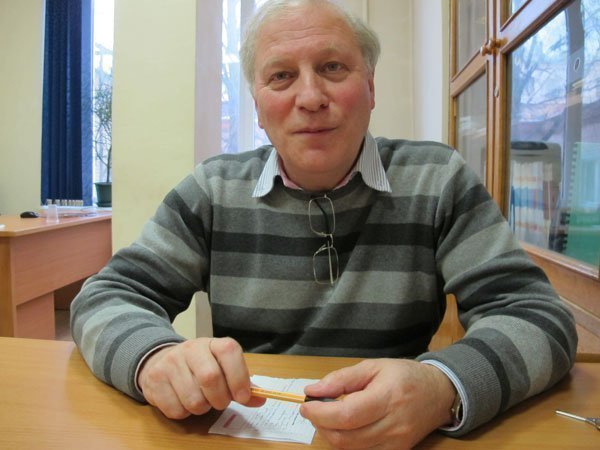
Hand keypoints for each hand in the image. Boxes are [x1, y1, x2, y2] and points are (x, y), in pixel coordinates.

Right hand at [137, 337, 265, 418]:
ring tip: (200, 399)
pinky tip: (183, 401)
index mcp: (212, 343)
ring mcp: (170, 363)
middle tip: (220, 402)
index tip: (243, 396)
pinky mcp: (154, 380)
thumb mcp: (221, 368)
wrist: (161, 361)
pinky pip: (176, 409)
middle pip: (210, 377)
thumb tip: (261, 398)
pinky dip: (184, 413)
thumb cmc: (198, 367)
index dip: (239, 376)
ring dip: (201, 408)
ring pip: (193, 399)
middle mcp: (190, 349)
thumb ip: (241, 384)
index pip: (229, 351)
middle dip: (220, 399)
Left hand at [299, 359, 454, 449]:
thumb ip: (341, 379)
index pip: (346, 415)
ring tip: (328, 417)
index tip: (306, 405)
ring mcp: (396, 444)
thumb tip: (313, 391)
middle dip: (321, 425)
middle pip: (346, 438)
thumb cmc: (405, 375)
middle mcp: (393, 425)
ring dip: (331, 435)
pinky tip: (346, 428)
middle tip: (314, 410)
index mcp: (387, 397)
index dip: (320, 414)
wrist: (439, 393)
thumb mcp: (373, 366)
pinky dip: (347, 444)